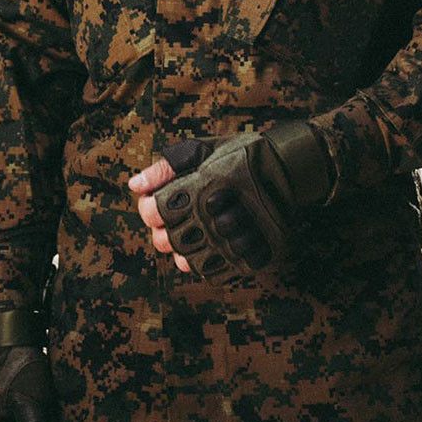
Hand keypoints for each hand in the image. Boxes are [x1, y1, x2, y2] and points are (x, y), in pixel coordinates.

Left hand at [129, 125, 335, 282]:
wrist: (287, 170)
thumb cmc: (241, 155)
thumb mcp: (202, 149)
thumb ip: (165, 168)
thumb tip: (134, 186)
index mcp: (199, 188)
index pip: (155, 212)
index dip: (150, 209)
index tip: (159, 202)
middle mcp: (213, 217)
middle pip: (167, 240)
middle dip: (164, 231)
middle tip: (178, 218)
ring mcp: (230, 240)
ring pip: (187, 260)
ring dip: (183, 248)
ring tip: (195, 232)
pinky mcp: (247, 256)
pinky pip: (212, 272)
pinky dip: (204, 262)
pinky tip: (209, 245)